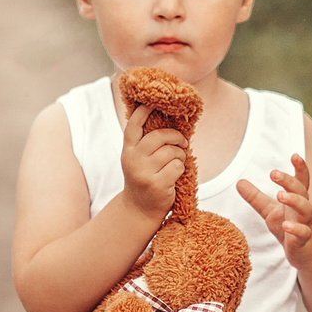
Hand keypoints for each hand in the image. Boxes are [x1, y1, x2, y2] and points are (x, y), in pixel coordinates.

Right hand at [120, 104, 186, 219]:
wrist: (139, 209)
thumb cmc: (144, 179)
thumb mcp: (138, 159)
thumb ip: (146, 143)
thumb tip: (168, 119)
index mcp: (128, 150)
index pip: (134, 124)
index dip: (144, 110)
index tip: (154, 102)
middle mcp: (133, 159)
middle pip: (159, 136)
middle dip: (176, 137)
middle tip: (183, 141)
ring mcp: (143, 172)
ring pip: (171, 152)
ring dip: (180, 156)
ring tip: (177, 163)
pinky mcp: (156, 184)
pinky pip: (177, 167)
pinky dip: (181, 169)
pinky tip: (175, 176)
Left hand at [238, 153, 311, 263]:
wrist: (311, 255)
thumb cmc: (291, 230)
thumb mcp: (270, 212)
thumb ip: (256, 198)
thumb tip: (239, 182)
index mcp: (297, 200)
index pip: (301, 181)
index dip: (300, 168)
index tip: (294, 155)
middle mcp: (304, 210)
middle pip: (301, 191)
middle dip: (289, 181)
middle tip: (274, 173)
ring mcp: (306, 225)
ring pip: (306, 209)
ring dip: (294, 200)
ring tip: (280, 195)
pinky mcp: (305, 241)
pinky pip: (303, 233)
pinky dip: (295, 229)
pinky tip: (285, 226)